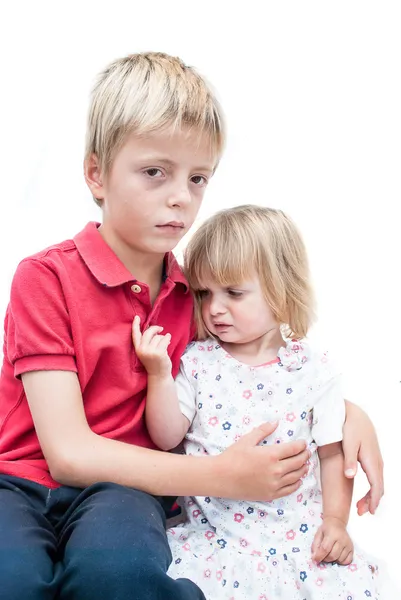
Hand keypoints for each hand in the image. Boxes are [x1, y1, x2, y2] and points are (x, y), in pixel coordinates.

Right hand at [132, 316, 171, 376]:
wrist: (159, 375)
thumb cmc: (154, 361)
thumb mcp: (147, 351)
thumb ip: (148, 341)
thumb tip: (154, 329)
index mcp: (138, 349)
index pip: (135, 335)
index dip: (135, 325)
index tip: (137, 317)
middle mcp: (142, 350)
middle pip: (149, 332)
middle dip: (156, 328)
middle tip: (161, 329)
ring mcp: (150, 352)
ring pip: (158, 337)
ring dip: (163, 338)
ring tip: (164, 344)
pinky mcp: (159, 353)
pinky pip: (165, 339)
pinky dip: (168, 338)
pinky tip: (169, 340)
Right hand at [214, 422, 310, 500]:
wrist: (221, 477)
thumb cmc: (233, 456)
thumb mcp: (247, 440)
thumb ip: (263, 430)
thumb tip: (276, 422)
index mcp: (271, 455)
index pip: (294, 449)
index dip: (301, 445)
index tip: (304, 443)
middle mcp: (276, 470)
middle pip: (298, 462)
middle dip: (305, 456)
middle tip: (308, 452)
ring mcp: (274, 484)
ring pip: (296, 476)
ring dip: (303, 469)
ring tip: (305, 464)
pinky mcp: (271, 494)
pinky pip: (289, 490)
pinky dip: (296, 484)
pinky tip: (298, 480)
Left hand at [311, 517, 353, 564]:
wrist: (337, 523)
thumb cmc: (326, 529)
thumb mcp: (318, 534)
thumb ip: (315, 545)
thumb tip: (315, 558)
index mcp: (332, 534)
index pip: (325, 548)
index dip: (319, 556)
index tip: (315, 561)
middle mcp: (342, 539)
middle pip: (333, 556)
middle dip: (326, 559)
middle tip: (322, 556)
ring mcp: (348, 545)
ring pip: (340, 559)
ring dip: (333, 560)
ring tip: (330, 554)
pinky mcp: (352, 549)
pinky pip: (347, 561)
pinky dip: (341, 562)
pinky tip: (337, 556)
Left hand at [342, 401, 383, 515]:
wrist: (356, 415)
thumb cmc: (351, 428)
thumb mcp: (348, 443)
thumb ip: (349, 460)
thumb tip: (350, 476)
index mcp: (372, 461)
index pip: (376, 486)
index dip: (373, 501)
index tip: (369, 512)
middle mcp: (377, 462)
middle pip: (379, 487)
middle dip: (372, 502)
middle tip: (360, 512)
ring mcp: (376, 460)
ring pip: (378, 483)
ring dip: (372, 496)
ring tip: (361, 506)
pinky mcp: (373, 458)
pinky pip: (376, 477)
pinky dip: (372, 488)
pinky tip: (365, 491)